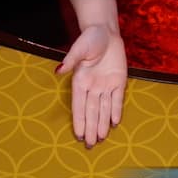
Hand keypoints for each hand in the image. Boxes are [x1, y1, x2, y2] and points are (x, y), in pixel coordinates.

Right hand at [56, 24, 127, 146]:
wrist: (105, 32)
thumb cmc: (89, 39)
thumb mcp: (79, 48)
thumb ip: (71, 61)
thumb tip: (58, 71)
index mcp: (80, 81)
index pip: (79, 106)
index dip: (79, 120)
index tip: (79, 134)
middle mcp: (92, 87)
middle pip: (92, 111)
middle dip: (91, 128)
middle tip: (91, 145)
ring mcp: (106, 86)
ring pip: (104, 109)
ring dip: (103, 124)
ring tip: (101, 138)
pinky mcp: (118, 82)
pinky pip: (117, 99)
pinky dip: (116, 110)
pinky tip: (114, 123)